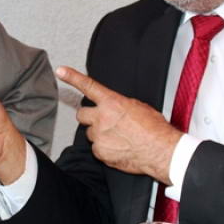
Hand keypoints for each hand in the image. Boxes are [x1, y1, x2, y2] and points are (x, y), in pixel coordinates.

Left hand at [56, 66, 181, 183]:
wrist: (161, 151)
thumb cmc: (154, 129)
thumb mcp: (139, 107)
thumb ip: (120, 105)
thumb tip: (114, 107)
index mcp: (112, 102)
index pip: (88, 86)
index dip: (72, 77)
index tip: (61, 71)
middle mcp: (102, 118)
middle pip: (82, 115)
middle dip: (90, 117)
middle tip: (104, 122)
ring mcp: (99, 136)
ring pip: (90, 133)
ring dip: (99, 134)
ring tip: (118, 137)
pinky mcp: (101, 152)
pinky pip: (97, 149)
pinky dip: (105, 149)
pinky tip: (119, 148)